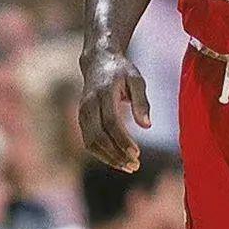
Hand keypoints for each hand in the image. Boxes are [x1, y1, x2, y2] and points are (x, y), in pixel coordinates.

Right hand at [79, 49, 150, 172]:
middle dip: (116, 154)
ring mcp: (82, 113)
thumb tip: (147, 126)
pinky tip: (118, 160)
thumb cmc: (122, 71)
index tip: (137, 153)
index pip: (111, 122)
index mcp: (103, 93)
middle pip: (98, 136)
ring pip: (91, 142)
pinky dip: (102, 154)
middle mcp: (89, 104)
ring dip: (109, 158)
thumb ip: (142, 102)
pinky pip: (88, 142)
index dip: (123, 140)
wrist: (98, 61)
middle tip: (135, 166)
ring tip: (128, 167)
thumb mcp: (136, 80)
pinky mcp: (81, 120)